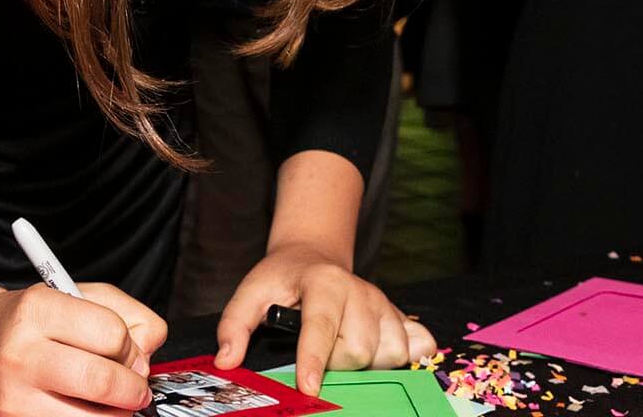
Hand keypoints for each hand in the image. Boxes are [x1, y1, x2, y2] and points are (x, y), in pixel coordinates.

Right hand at [0, 283, 165, 416]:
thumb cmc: (33, 321)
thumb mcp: (79, 296)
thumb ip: (128, 316)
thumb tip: (147, 357)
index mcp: (38, 310)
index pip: (112, 335)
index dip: (131, 347)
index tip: (127, 351)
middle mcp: (21, 353)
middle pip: (102, 382)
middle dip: (132, 389)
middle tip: (134, 387)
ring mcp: (13, 397)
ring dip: (113, 413)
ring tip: (105, 399)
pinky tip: (81, 408)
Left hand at [213, 244, 435, 395]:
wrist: (313, 254)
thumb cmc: (282, 279)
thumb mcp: (250, 292)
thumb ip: (234, 324)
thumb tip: (227, 360)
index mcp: (323, 282)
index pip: (321, 326)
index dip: (314, 360)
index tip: (308, 388)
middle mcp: (360, 290)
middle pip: (357, 350)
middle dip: (336, 364)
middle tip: (319, 353)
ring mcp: (383, 303)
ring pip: (388, 354)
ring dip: (366, 364)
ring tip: (341, 348)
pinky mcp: (399, 314)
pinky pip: (415, 347)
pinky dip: (402, 357)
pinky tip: (380, 352)